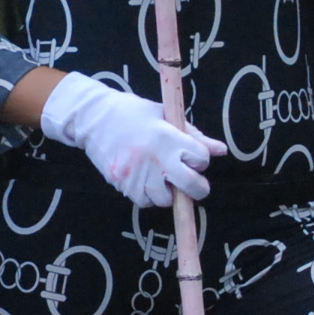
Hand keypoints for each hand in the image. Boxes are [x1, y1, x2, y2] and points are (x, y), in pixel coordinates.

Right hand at [40, 74, 221, 208]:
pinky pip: (144, 202)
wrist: (93, 117)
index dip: (199, 159)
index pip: (201, 159)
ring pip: (166, 199)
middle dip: (197, 188)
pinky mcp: (122, 183)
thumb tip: (220, 151)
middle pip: (192, 187)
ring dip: (168, 191)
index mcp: (168, 137)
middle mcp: (155, 159)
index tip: (192, 156)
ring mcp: (137, 174)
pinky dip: (148, 195)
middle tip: (192, 183)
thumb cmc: (131, 112)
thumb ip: (193, 135)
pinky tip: (144, 180)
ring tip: (160, 176)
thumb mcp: (164, 115)